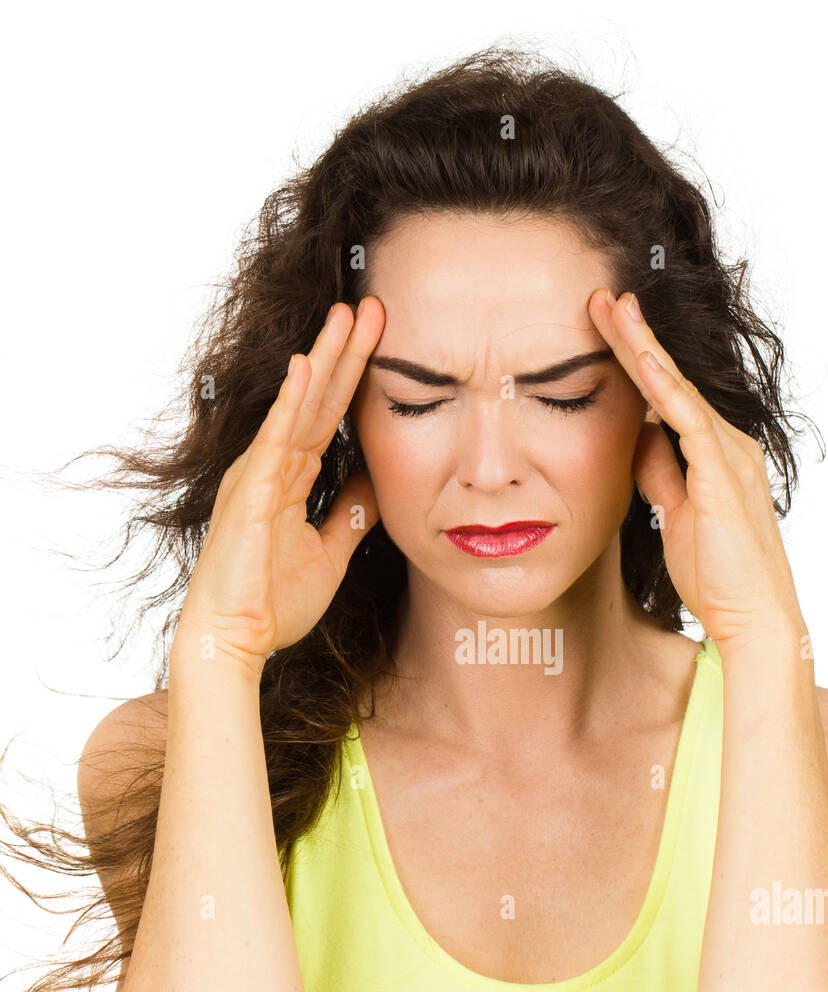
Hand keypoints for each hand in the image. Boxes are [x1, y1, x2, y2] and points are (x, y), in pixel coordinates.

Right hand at [177, 298, 385, 674]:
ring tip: (348, 314)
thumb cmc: (272, 602)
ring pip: (298, 406)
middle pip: (316, 398)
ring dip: (324, 360)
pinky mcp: (251, 493)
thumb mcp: (330, 552)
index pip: (329, 415)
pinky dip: (291, 403)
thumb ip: (351, 514)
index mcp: (288, 477)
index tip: (381, 336)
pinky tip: (307, 367)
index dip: (354, 376)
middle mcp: (271, 466)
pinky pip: (276, 440)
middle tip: (372, 304)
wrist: (235, 640)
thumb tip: (376, 483)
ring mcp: (258, 476)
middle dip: (345, 351)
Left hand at [587, 289, 806, 659]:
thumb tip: (639, 440)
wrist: (754, 619)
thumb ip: (661, 475)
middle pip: (673, 382)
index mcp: (717, 455)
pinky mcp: (724, 475)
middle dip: (636, 338)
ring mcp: (731, 456)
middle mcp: (730, 445)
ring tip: (612, 309)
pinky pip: (690, 420)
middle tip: (602, 297)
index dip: (636, 362)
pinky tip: (640, 357)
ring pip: (679, 390)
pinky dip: (664, 386)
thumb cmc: (717, 577)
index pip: (669, 398)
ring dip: (643, 348)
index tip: (604, 328)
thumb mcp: (673, 516)